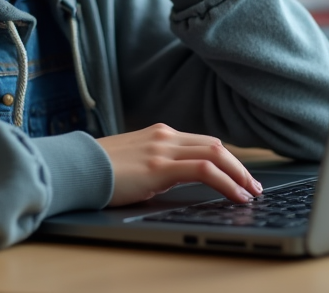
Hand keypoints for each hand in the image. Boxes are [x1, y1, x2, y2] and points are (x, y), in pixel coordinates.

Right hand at [96, 124, 262, 206]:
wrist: (74, 168)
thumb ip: (154, 164)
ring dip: (238, 174)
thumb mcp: (133, 161)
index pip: (203, 142)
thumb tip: (172, 179)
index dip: (227, 158)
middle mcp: (165, 136)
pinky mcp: (159, 166)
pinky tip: (236, 195)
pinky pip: (204, 170)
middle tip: (253, 184)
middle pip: (215, 145)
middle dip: (239, 166)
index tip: (239, 174)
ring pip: (215, 154)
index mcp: (159, 133)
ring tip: (251, 192)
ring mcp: (162, 149)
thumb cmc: (97, 170)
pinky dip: (227, 182)